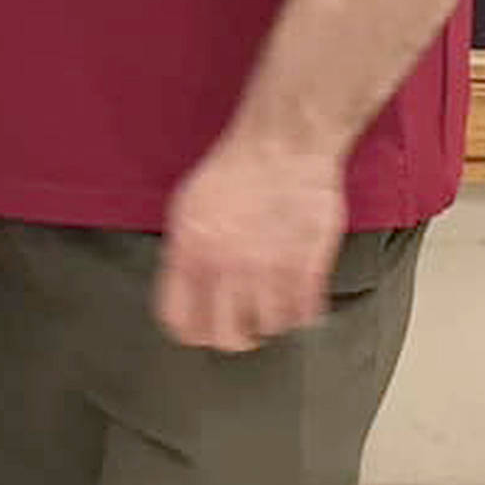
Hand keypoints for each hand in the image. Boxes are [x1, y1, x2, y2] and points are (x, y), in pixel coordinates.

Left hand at [155, 127, 346, 352]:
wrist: (282, 146)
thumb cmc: (234, 170)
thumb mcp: (187, 207)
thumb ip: (183, 254)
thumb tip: (186, 290)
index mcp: (189, 254)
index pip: (179, 321)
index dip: (191, 330)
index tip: (202, 327)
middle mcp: (225, 269)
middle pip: (224, 337)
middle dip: (233, 336)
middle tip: (243, 325)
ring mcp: (267, 271)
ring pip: (267, 329)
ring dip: (270, 323)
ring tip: (273, 306)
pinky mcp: (306, 268)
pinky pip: (303, 315)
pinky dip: (302, 315)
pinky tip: (299, 299)